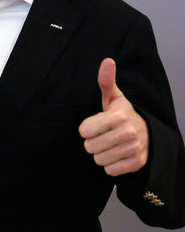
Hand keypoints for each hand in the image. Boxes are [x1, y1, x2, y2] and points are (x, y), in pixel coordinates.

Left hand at [79, 58, 148, 175]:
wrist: (148, 134)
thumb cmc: (122, 115)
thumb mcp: (113, 98)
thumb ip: (106, 81)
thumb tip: (107, 61)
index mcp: (119, 116)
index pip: (84, 131)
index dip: (86, 129)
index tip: (96, 125)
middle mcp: (128, 133)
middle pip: (89, 147)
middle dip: (93, 142)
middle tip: (104, 136)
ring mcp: (134, 149)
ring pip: (98, 160)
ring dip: (101, 154)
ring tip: (110, 145)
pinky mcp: (137, 164)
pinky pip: (110, 170)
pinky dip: (111, 165)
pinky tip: (118, 155)